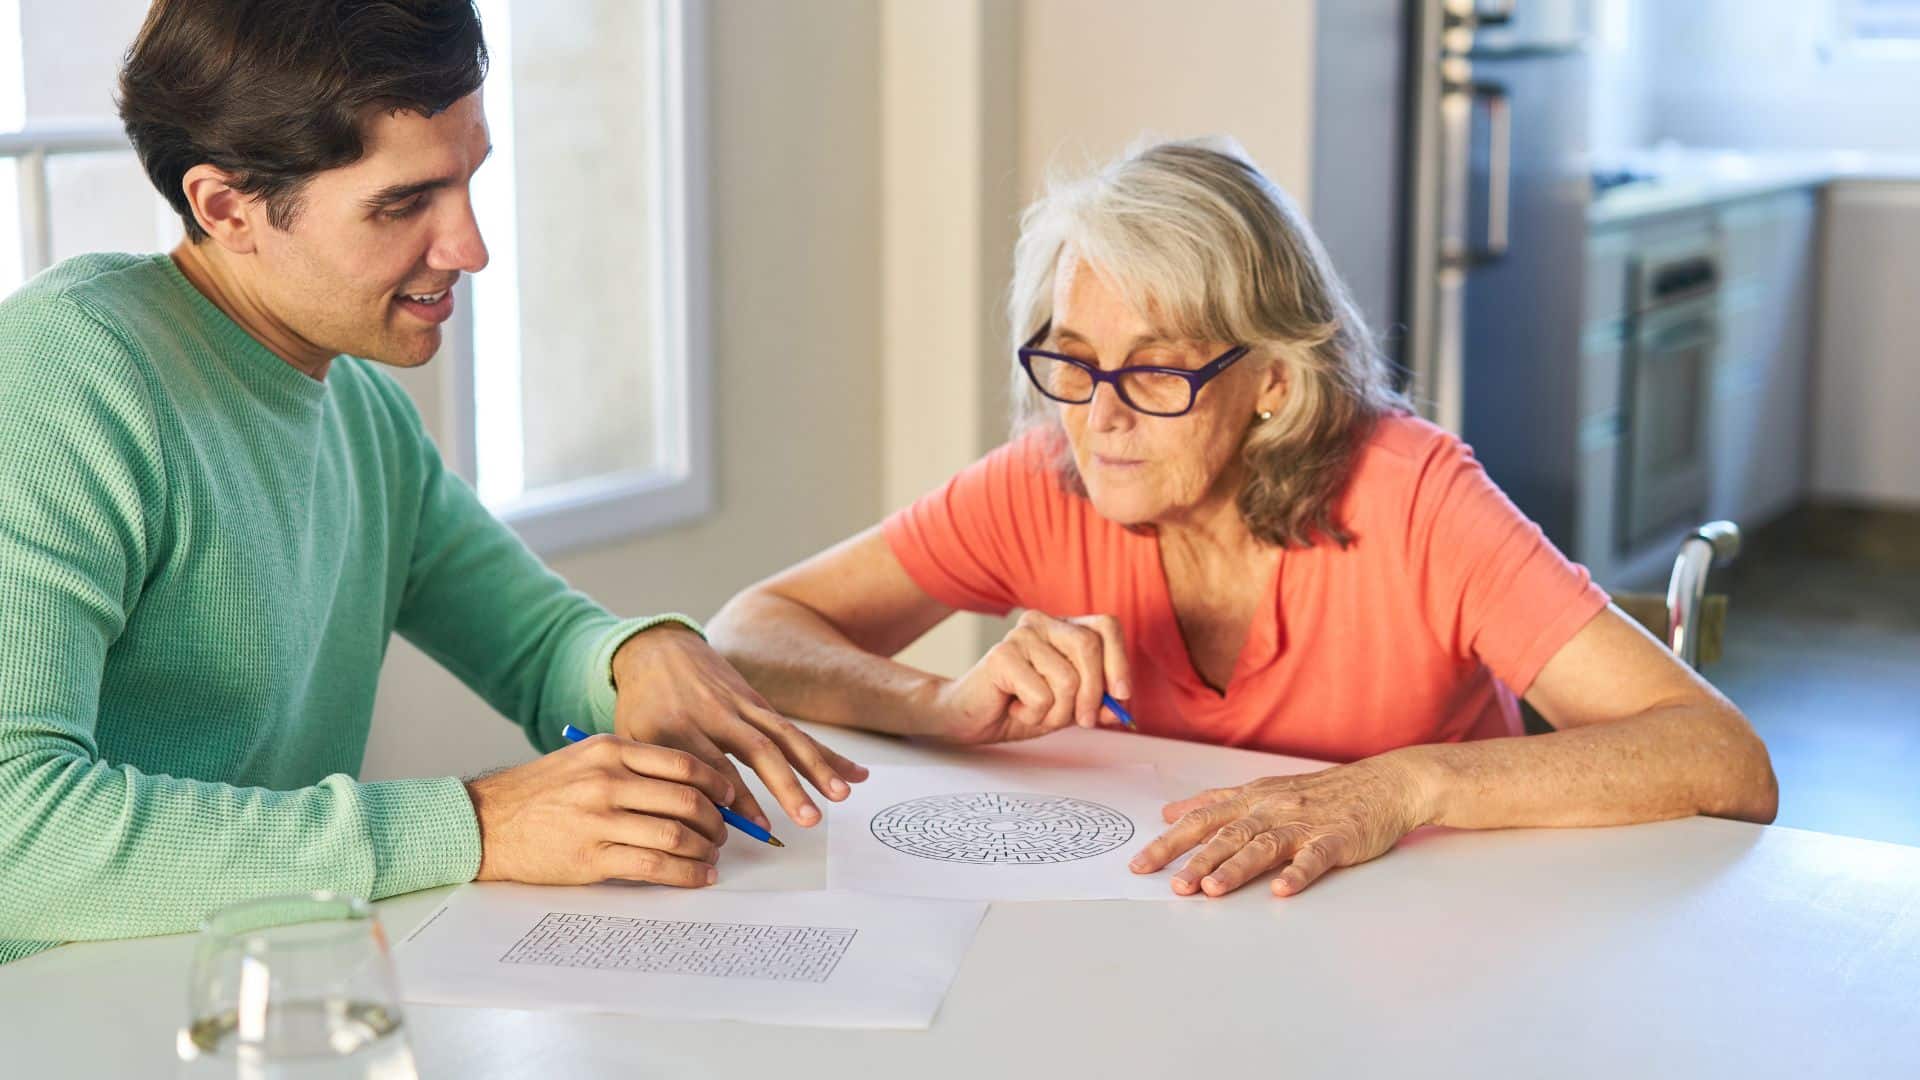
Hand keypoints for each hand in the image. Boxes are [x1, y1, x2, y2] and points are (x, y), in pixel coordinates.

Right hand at [465, 733, 734, 887]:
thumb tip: (688, 787)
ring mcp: (600, 819)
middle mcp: (608, 780)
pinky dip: (685, 874)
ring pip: (676, 834)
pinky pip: (654, 866)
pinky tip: (698, 877)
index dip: (716, 783)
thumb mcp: (584, 759)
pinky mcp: (592, 857)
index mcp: (610, 750)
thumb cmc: (539, 792)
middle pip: (687, 799)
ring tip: (712, 857)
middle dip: (716, 821)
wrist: (487, 822)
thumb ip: (631, 766)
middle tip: (723, 833)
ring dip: (704, 850)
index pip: (682, 763)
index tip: (730, 797)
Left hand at [611, 624, 867, 829]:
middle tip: (808, 819)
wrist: (656, 649)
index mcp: (677, 727)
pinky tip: (854, 773)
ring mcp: (741, 706)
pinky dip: (825, 753)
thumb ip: (658, 777)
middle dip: (786, 786)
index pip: (711, 765)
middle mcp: (714, 714)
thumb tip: (688, 826)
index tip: (755, 827)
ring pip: (784, 737)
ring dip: (816, 767)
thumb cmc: (640, 706)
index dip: (735, 796)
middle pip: (757, 751)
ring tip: (841, 795)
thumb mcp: (633, 740)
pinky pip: (796, 732)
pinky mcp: (760, 704)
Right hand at [931, 611, 1132, 743]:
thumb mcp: (1068, 707)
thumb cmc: (1020, 706)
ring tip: (1037, 713)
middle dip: (1093, 694)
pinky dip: (1035, 715)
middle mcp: (1041, 623)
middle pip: (1089, 647)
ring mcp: (1020, 636)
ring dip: (1058, 712)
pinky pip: (1042, 695)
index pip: (1106, 626)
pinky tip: (1016, 709)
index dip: (1120, 661)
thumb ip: (1096, 703)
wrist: (972, 719)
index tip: (1122, 696)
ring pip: (1068, 679)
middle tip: (1083, 721)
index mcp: (1062, 627)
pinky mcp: (1001, 656)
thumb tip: (1121, 706)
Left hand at [1129, 755, 1431, 897]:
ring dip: (1236, 868)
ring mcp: (1305, 822)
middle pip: (1226, 833)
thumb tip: (1171, 812)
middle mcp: (1272, 807)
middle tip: (1171, 885)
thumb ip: (1216, 802)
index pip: (1201, 819)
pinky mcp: (1338, 838)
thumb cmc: (1321, 792)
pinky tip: (1281, 890)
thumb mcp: (1263, 789)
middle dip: (1195, 859)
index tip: (1140, 865)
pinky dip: (1298, 873)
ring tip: (1212, 891)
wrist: (1384, 783)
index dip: (1169, 842)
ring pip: (1264, 845)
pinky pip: (1315, 857)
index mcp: (1252, 797)